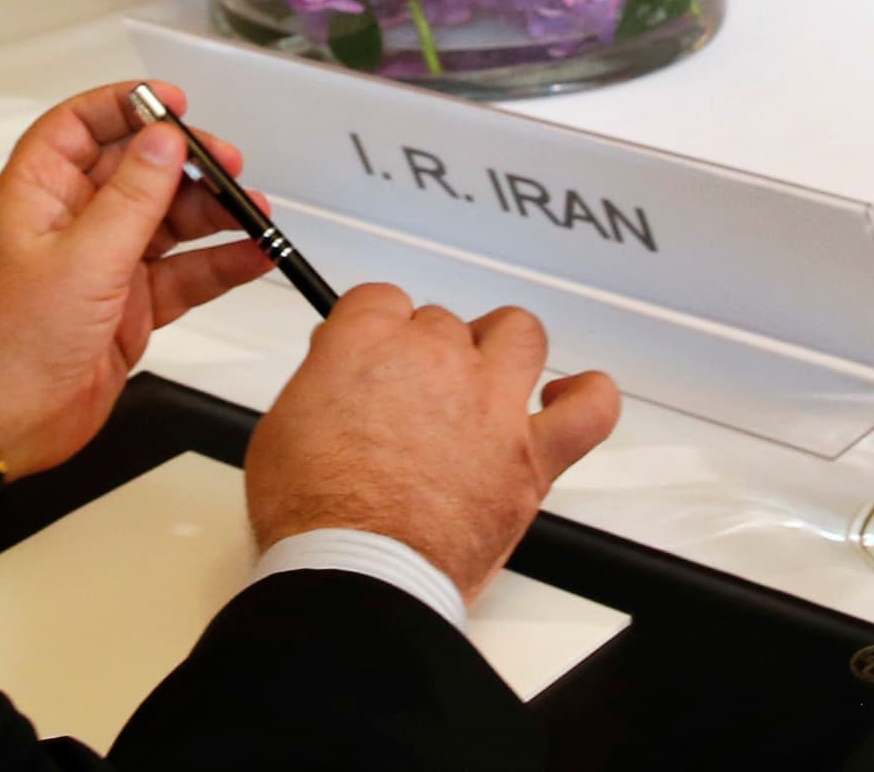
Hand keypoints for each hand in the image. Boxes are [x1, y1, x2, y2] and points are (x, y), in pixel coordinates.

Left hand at [0, 83, 273, 475]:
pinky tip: (251, 256)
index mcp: (40, 193)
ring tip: (254, 213)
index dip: (127, 106)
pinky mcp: (128, 307)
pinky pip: (183, 273)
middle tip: (229, 166)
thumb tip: (164, 142)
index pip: (82, 125)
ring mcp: (102, 264)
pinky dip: (219, 263)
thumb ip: (133, 198)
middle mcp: (71, 222)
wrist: (3, 425)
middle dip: (188, 164)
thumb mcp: (82, 259)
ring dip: (213, 215)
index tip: (175, 104)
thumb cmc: (8, 344)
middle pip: (138, 170)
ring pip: (168, 222)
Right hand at [245, 288, 621, 603]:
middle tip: (413, 393)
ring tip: (485, 376)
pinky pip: (590, 409)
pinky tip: (566, 401)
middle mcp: (435, 360)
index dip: (378, 328)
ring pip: (518, 333)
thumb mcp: (284, 425)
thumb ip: (322, 384)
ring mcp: (490, 404)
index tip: (376, 351)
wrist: (355, 573)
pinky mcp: (529, 457)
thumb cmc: (313, 514)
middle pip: (443, 321)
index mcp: (368, 344)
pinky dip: (587, 397)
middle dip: (427, 352)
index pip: (383, 300)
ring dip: (501, 347)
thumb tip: (339, 374)